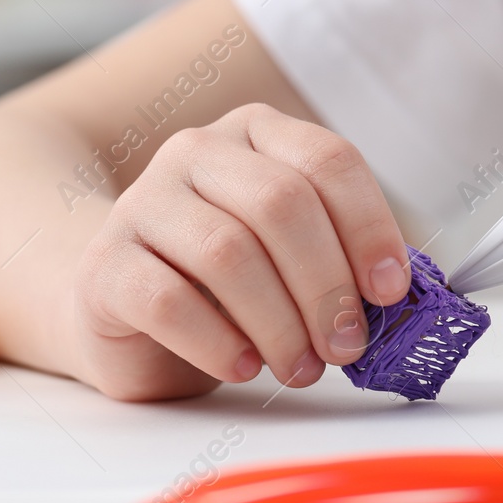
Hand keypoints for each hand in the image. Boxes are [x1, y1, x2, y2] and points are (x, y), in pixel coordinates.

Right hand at [69, 103, 411, 399]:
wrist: (128, 311)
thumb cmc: (228, 283)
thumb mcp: (292, 256)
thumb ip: (342, 260)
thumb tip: (398, 298)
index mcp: (257, 134)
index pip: (328, 161)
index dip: (369, 227)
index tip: (391, 292)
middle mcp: (197, 152)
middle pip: (281, 204)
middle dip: (327, 285)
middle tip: (346, 345)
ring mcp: (142, 202)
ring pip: (228, 252)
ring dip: (280, 323)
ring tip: (300, 368)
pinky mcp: (105, 265)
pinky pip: (168, 300)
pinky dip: (219, 343)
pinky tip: (243, 366)